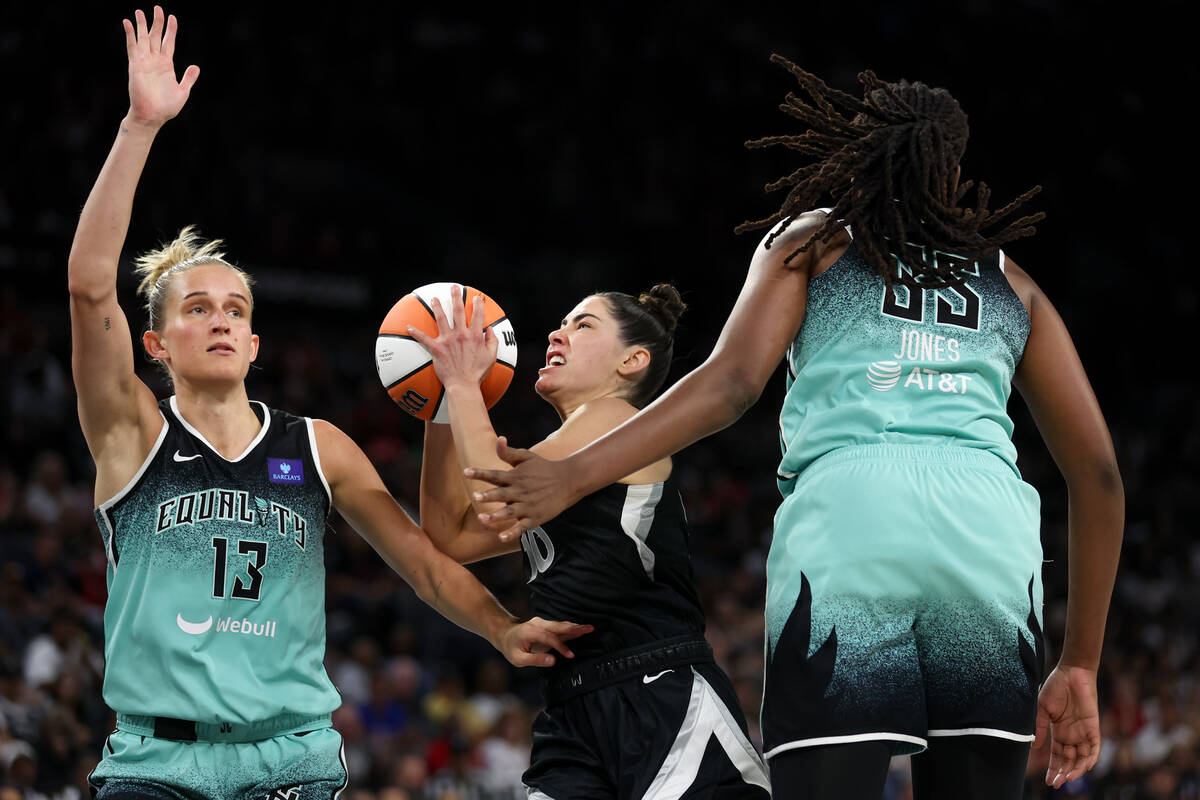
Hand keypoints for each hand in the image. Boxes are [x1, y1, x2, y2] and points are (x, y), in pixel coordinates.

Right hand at [123, 6, 199, 127]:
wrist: (153, 116)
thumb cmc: (166, 107)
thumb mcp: (183, 91)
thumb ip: (188, 78)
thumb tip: (196, 66)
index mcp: (166, 65)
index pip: (169, 43)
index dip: (171, 30)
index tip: (172, 18)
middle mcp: (155, 61)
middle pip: (156, 37)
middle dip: (157, 22)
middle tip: (158, 8)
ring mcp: (144, 62)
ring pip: (143, 38)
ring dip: (142, 25)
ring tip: (140, 11)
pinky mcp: (135, 65)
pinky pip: (132, 47)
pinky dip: (130, 34)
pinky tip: (127, 23)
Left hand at [408, 288, 496, 389]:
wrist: (463, 385)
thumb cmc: (477, 373)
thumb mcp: (491, 357)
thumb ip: (492, 341)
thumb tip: (490, 330)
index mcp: (475, 336)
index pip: (477, 315)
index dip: (477, 304)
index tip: (476, 298)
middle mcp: (461, 335)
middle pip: (458, 311)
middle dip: (456, 297)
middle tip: (453, 288)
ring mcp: (448, 340)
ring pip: (441, 319)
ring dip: (437, 307)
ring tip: (434, 299)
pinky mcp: (437, 349)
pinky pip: (424, 339)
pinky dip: (416, 333)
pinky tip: (409, 327)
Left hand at [464, 436, 574, 540]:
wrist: (568, 481)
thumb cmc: (544, 468)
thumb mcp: (527, 457)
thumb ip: (509, 452)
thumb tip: (499, 439)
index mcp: (516, 477)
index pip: (495, 475)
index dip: (480, 473)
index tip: (466, 472)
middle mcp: (520, 491)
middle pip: (502, 494)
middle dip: (489, 496)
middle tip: (476, 496)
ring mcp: (528, 506)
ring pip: (510, 512)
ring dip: (496, 516)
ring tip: (483, 519)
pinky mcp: (534, 518)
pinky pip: (521, 527)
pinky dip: (512, 532)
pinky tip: (501, 537)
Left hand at [497, 616, 592, 667]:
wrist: (505, 634)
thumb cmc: (511, 648)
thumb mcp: (518, 659)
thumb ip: (535, 660)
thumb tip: (552, 661)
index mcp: (531, 631)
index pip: (550, 638)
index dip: (561, 647)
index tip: (570, 655)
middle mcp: (538, 624)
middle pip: (558, 626)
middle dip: (574, 628)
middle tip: (589, 628)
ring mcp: (542, 623)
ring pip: (561, 625)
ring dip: (575, 627)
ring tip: (589, 628)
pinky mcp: (546, 625)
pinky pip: (559, 627)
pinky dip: (570, 628)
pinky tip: (581, 629)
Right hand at [1034, 663, 1101, 787]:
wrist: (1072, 672)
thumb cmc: (1055, 687)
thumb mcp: (1042, 709)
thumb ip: (1039, 727)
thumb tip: (1033, 746)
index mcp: (1059, 731)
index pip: (1057, 756)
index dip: (1053, 768)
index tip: (1048, 781)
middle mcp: (1072, 735)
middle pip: (1069, 760)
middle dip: (1062, 773)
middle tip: (1055, 784)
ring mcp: (1083, 732)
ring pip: (1082, 758)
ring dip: (1076, 770)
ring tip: (1067, 778)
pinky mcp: (1093, 727)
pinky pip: (1095, 747)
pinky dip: (1091, 758)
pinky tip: (1085, 767)